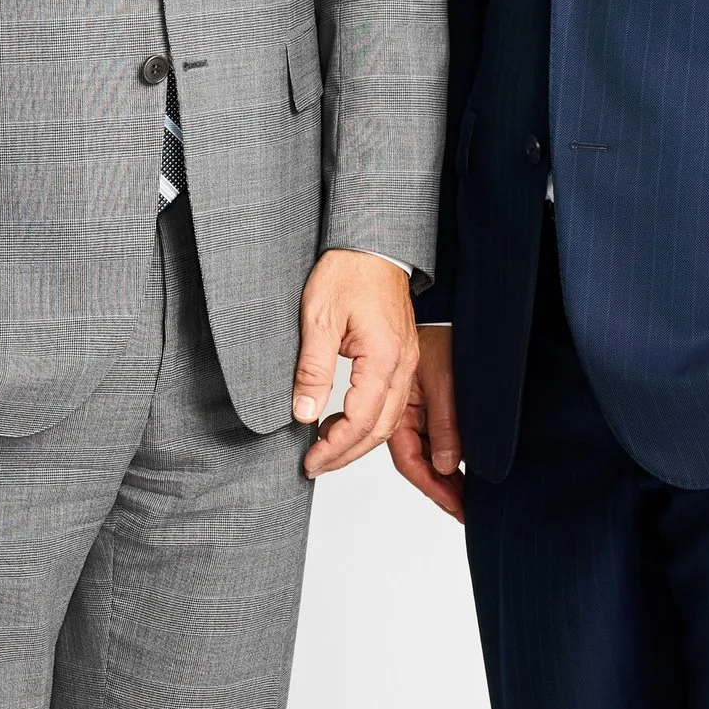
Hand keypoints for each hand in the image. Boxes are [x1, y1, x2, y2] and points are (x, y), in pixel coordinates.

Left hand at [293, 250, 418, 478]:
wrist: (372, 243)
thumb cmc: (348, 271)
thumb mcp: (318, 318)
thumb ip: (312, 370)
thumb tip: (303, 413)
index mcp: (383, 358)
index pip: (361, 421)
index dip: (335, 448)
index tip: (310, 461)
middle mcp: (402, 365)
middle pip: (380, 429)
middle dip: (347, 454)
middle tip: (315, 465)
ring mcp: (406, 362)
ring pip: (389, 419)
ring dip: (358, 441)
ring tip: (324, 449)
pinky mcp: (401, 356)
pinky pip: (391, 402)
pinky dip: (368, 421)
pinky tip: (342, 421)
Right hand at [389, 325, 465, 520]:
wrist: (418, 294)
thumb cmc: (428, 326)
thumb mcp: (443, 375)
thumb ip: (444, 421)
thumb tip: (445, 464)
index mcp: (396, 404)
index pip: (410, 459)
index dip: (433, 488)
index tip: (455, 508)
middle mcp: (400, 407)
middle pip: (413, 460)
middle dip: (438, 488)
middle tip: (463, 510)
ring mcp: (409, 402)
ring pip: (421, 449)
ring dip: (440, 473)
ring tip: (465, 495)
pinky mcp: (420, 395)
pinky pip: (427, 432)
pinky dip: (441, 452)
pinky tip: (456, 464)